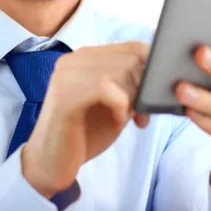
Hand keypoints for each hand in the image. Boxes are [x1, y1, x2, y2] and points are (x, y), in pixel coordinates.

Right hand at [21, 42, 150, 197]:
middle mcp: (74, 59)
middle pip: (130, 59)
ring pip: (121, 72)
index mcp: (85, 57)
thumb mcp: (113, 105)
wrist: (50, 164)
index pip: (131, 46)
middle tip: (140, 115)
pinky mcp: (65, 94)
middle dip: (143, 88)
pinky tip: (115, 123)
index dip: (152, 68)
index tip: (156, 93)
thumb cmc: (83, 134)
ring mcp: (67, 74)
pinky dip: (120, 107)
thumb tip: (161, 76)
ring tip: (127, 119)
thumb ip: (130, 86)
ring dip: (132, 99)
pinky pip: (107, 88)